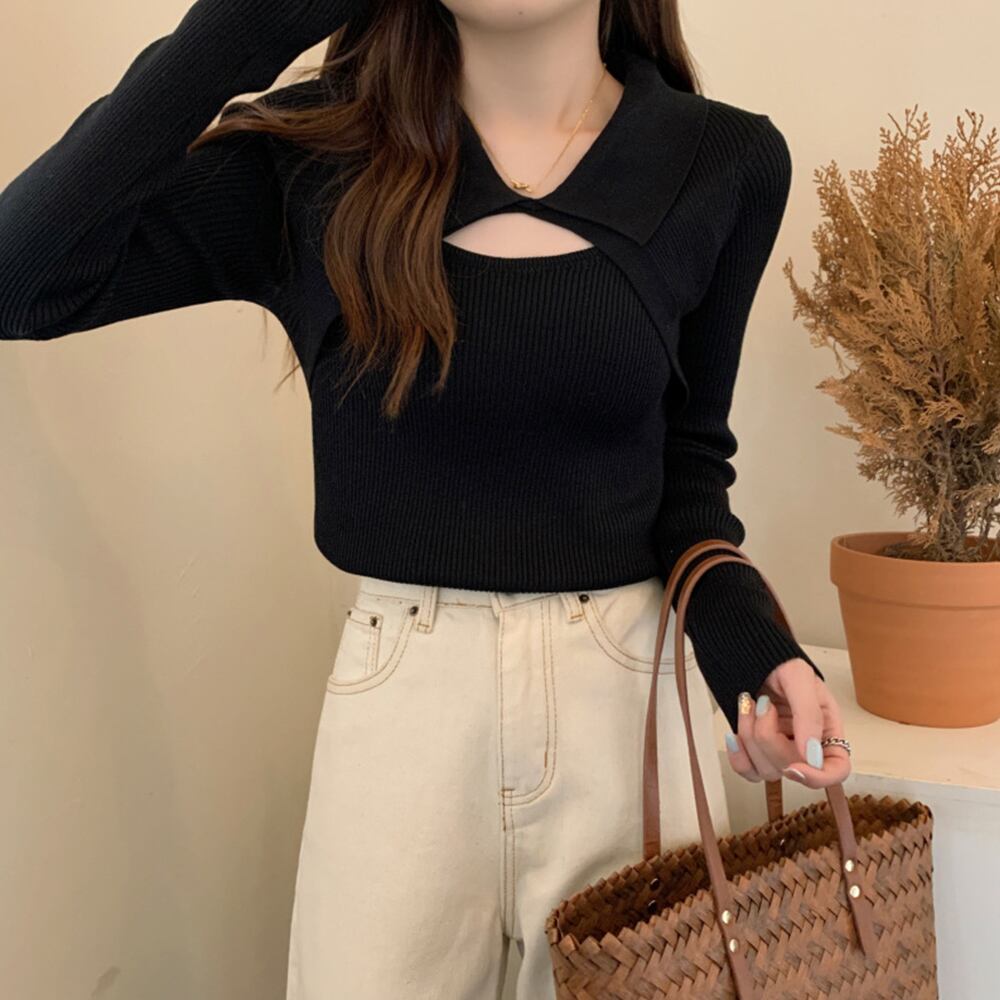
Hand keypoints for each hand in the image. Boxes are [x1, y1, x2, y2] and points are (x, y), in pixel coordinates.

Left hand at [723, 658, 850, 788]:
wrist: (751, 659)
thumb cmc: (781, 665)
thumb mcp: (800, 679)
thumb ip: (809, 715)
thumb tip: (811, 756)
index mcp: (826, 731)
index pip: (836, 770)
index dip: (818, 777)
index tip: (794, 767)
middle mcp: (806, 747)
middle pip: (792, 769)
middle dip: (769, 736)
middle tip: (763, 705)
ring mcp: (780, 752)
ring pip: (767, 771)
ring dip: (750, 736)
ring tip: (750, 706)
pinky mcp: (757, 753)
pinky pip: (747, 771)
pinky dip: (738, 755)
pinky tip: (734, 735)